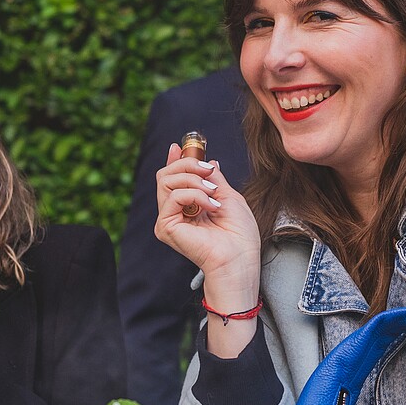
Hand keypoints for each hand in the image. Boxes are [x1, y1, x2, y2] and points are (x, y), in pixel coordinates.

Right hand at [154, 145, 260, 310]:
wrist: (240, 258)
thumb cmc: (239, 236)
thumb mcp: (229, 197)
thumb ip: (214, 179)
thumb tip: (209, 161)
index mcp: (188, 207)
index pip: (172, 178)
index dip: (175, 160)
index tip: (180, 145)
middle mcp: (174, 213)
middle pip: (165, 174)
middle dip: (188, 164)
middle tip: (210, 171)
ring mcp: (168, 220)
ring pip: (167, 180)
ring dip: (195, 180)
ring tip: (214, 195)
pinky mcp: (166, 227)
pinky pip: (174, 196)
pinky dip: (195, 194)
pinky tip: (211, 206)